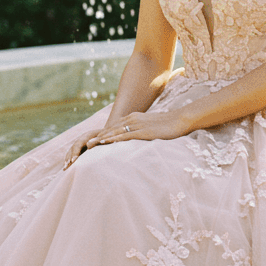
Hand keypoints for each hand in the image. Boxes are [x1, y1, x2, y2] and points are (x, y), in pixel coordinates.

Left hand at [63, 110, 188, 167]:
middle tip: (85, 146)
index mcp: (134, 119)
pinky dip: (112, 139)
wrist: (181, 120)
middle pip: (110, 129)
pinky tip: (104, 143)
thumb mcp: (153, 129)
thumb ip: (143, 132)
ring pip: (114, 132)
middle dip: (97, 138)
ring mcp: (136, 125)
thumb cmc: (169, 126)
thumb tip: (140, 140)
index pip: (114, 128)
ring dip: (100, 139)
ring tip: (88, 146)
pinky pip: (124, 136)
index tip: (91, 143)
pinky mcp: (142, 131)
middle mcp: (132, 120)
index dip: (102, 135)